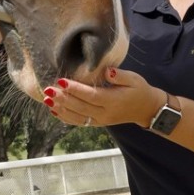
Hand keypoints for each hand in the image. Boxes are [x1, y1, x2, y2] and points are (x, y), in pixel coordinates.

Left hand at [42, 67, 160, 127]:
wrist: (147, 109)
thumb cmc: (139, 90)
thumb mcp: (134, 79)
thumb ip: (120, 76)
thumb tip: (107, 71)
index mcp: (113, 101)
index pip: (91, 96)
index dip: (76, 89)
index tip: (61, 81)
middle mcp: (105, 113)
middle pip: (81, 107)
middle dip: (63, 99)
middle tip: (48, 89)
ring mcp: (101, 120)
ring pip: (78, 117)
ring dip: (60, 109)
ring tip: (46, 100)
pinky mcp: (98, 123)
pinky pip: (79, 122)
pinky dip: (65, 118)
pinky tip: (54, 111)